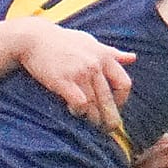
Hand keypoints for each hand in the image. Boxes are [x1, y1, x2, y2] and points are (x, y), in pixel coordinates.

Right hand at [14, 21, 132, 131]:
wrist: (34, 38)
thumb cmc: (63, 41)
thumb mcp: (90, 42)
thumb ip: (112, 52)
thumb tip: (133, 58)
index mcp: (104, 56)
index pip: (123, 83)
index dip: (122, 99)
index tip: (115, 106)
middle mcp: (94, 65)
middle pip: (109, 100)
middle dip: (110, 118)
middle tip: (108, 129)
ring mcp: (79, 73)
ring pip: (93, 105)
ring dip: (93, 118)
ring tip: (90, 124)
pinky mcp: (63, 81)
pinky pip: (78, 104)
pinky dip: (78, 112)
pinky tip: (74, 112)